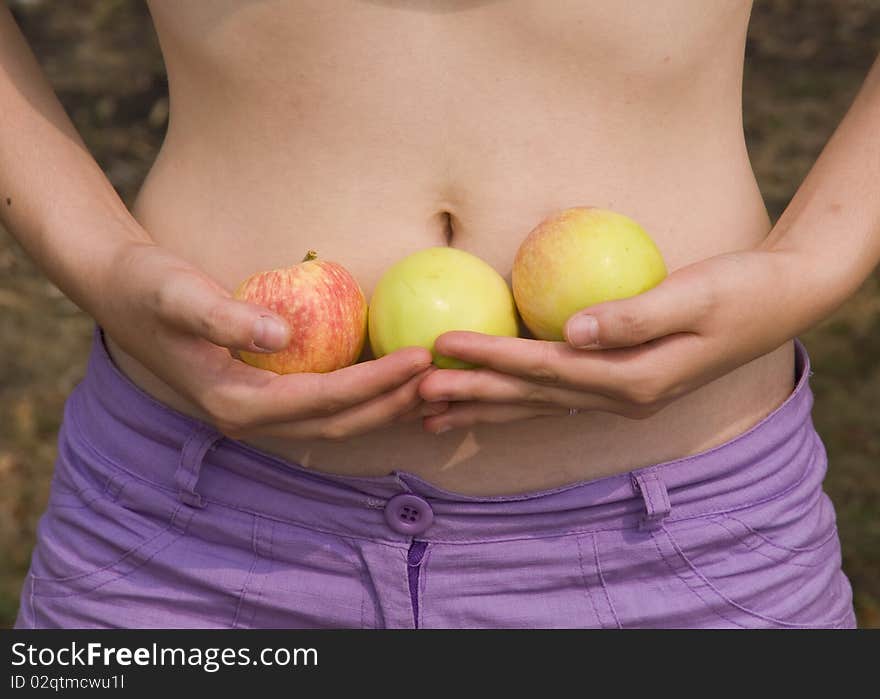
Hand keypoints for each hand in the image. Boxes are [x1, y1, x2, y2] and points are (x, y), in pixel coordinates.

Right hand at [96, 242, 444, 440]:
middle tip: (443, 378)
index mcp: (236, 403)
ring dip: (385, 407)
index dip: (377, 382)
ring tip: (433, 387)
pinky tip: (394, 379)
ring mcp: (258, 412)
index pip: (324, 399)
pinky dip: (364, 397)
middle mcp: (250, 418)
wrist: (121, 291)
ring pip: (336, 421)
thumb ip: (226, 316)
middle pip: (339, 422)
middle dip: (393, 403)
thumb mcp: (179, 294)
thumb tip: (282, 335)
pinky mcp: (264, 395)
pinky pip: (325, 405)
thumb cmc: (148, 286)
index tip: (421, 358)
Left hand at [419, 249, 805, 432]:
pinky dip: (516, 400)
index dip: (490, 357)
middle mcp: (624, 398)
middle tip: (415, 394)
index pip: (545, 369)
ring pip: (539, 407)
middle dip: (472, 394)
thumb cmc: (742, 288)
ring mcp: (623, 397)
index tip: (441, 346)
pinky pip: (556, 398)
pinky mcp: (624, 385)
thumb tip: (575, 330)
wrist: (782, 300)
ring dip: (485, 407)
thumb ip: (634, 316)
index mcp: (635, 378)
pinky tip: (489, 402)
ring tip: (434, 414)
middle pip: (531, 399)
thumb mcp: (696, 295)